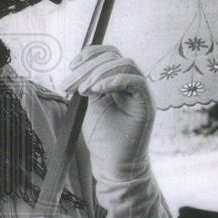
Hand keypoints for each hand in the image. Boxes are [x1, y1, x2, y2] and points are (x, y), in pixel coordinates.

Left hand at [62, 45, 154, 183]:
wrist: (112, 163)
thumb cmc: (101, 137)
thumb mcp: (89, 104)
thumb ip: (87, 84)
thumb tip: (78, 66)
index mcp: (117, 80)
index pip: (108, 54)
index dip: (90, 54)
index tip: (71, 66)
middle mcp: (131, 83)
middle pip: (114, 57)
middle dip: (87, 68)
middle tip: (70, 85)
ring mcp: (141, 92)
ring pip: (126, 64)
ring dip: (99, 73)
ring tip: (83, 90)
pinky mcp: (147, 103)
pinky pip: (136, 81)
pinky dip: (115, 80)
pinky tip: (96, 90)